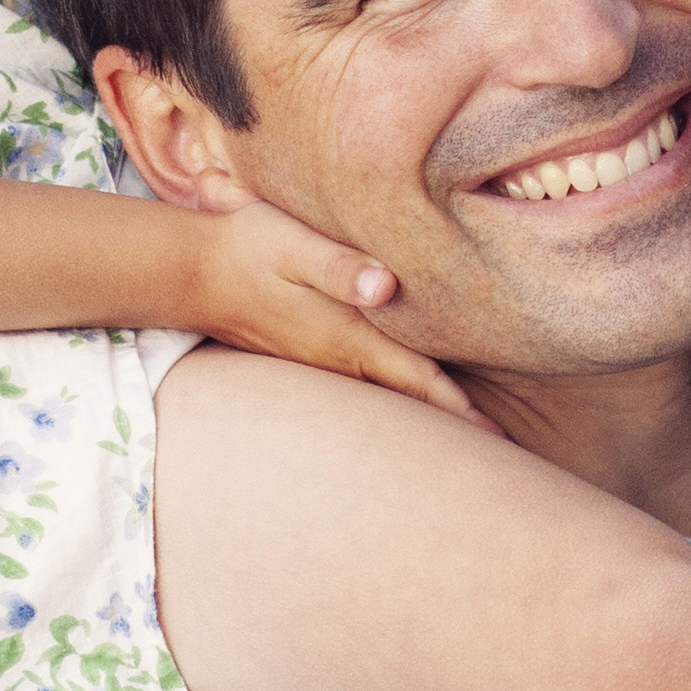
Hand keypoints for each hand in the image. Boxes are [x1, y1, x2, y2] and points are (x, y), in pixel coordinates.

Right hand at [181, 203, 469, 411]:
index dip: (456, 406)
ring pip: (385, 394)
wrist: (190, 269)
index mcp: (346, 337)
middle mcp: (337, 359)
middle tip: (500, 446)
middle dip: (451, 420)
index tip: (493, 435)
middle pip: (406, 397)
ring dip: (425, 411)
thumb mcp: (294, 244)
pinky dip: (395, 394)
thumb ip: (340, 265)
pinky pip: (363, 384)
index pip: (414, 378)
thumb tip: (385, 286)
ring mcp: (320, 361)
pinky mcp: (309, 353)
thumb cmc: (248, 247)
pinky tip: (411, 396)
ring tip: (470, 429)